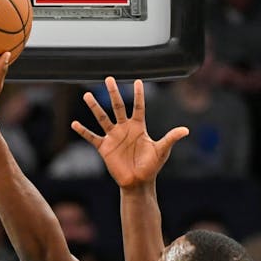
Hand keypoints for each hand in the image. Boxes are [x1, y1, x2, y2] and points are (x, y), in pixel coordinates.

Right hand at [71, 78, 187, 189]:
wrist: (138, 182)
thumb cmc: (151, 167)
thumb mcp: (161, 150)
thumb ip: (171, 138)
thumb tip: (186, 130)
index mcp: (138, 127)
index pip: (138, 107)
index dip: (138, 94)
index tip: (137, 81)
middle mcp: (124, 128)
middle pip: (118, 107)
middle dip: (114, 93)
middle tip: (109, 79)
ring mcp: (113, 137)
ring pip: (102, 118)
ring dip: (95, 107)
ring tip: (87, 95)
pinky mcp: (104, 147)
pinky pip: (92, 137)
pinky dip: (83, 131)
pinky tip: (74, 124)